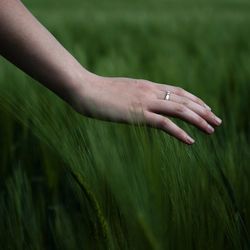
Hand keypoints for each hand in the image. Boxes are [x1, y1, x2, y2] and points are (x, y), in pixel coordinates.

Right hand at [72, 74, 221, 144]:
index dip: (194, 100)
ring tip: (212, 130)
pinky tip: (190, 141)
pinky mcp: (137, 114)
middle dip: (203, 110)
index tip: (205, 108)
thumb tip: (140, 103)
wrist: (84, 88)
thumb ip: (135, 95)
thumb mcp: (122, 91)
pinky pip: (164, 123)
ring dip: (198, 120)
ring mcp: (145, 102)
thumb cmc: (99, 91)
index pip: (178, 91)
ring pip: (179, 110)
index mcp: (147, 85)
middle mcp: (150, 91)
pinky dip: (179, 132)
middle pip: (184, 100)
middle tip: (217, 121)